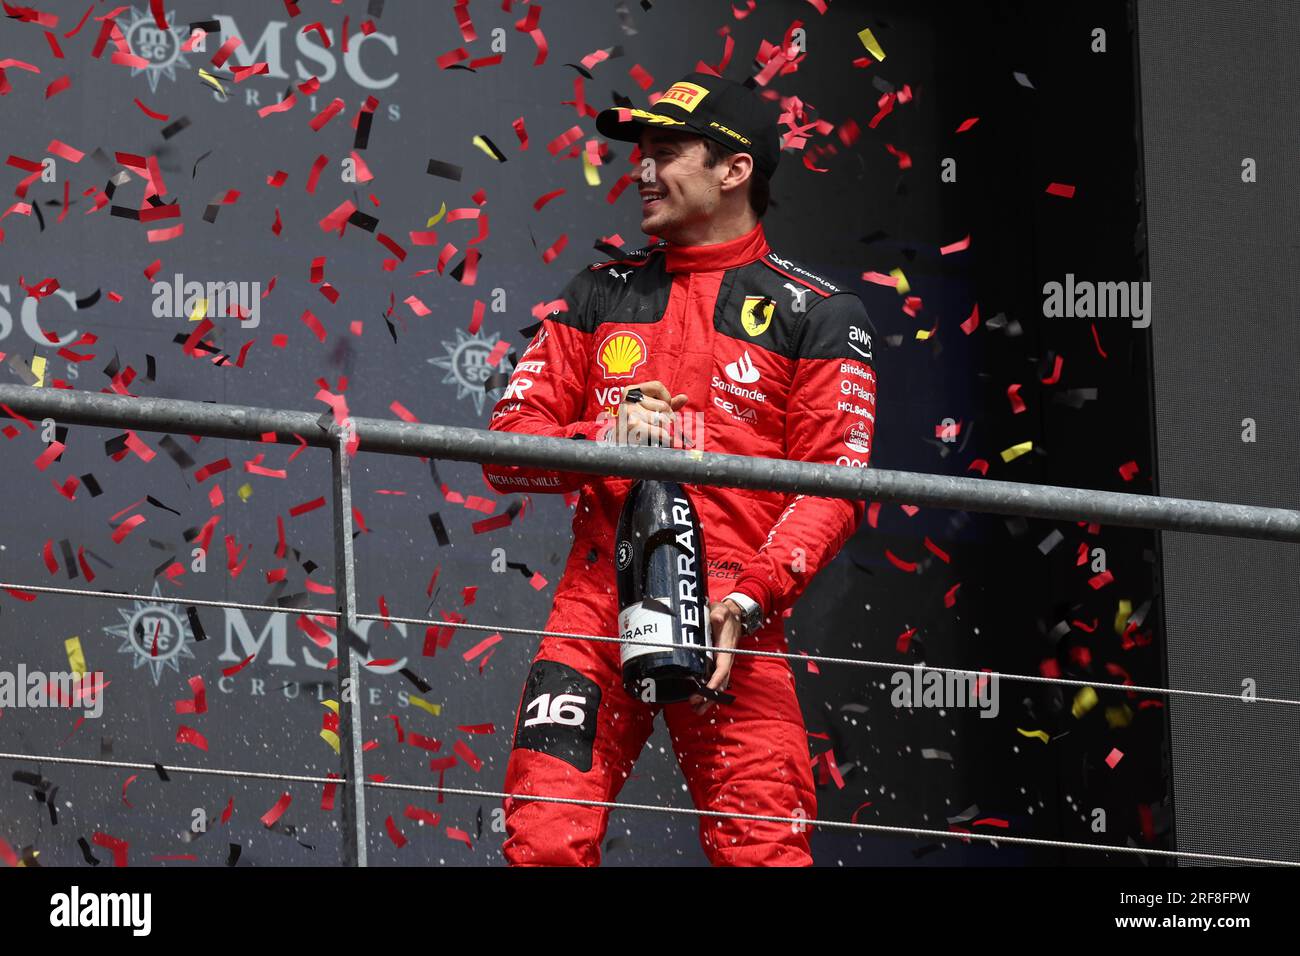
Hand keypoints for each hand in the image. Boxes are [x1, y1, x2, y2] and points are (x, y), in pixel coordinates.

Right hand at [611, 380, 689, 446]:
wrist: (622, 442)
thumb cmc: (639, 423)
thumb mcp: (653, 410)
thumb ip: (668, 403)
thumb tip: (684, 397)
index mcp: (632, 390)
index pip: (657, 386)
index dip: (665, 397)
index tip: (663, 408)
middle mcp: (628, 398)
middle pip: (662, 405)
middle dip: (668, 416)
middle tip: (664, 425)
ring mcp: (629, 411)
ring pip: (660, 417)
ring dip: (665, 427)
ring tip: (661, 432)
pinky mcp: (631, 425)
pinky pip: (655, 428)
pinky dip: (662, 434)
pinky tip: (665, 438)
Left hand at [691, 599, 741, 714]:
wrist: (734, 616)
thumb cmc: (726, 614)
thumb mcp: (723, 611)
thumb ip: (720, 614)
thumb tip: (716, 618)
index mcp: (726, 650)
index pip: (722, 669)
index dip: (714, 681)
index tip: (705, 691)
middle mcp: (726, 660)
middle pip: (720, 683)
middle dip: (709, 696)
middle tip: (695, 706)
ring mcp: (722, 664)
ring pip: (718, 685)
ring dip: (708, 698)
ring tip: (696, 710)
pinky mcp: (718, 664)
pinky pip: (714, 681)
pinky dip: (708, 692)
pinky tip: (699, 700)